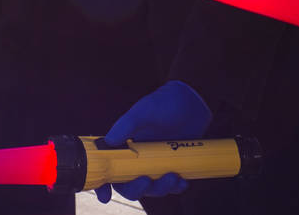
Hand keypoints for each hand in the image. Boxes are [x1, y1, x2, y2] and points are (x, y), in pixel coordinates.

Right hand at [94, 81, 211, 203]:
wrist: (193, 102)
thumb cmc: (165, 103)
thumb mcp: (144, 110)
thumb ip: (126, 124)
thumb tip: (109, 141)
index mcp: (126, 147)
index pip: (110, 170)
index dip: (104, 185)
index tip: (105, 196)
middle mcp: (139, 159)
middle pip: (130, 185)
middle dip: (137, 189)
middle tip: (146, 181)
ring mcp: (157, 164)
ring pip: (152, 188)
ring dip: (160, 188)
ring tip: (172, 177)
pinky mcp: (174, 166)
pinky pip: (173, 185)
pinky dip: (177, 187)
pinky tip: (182, 181)